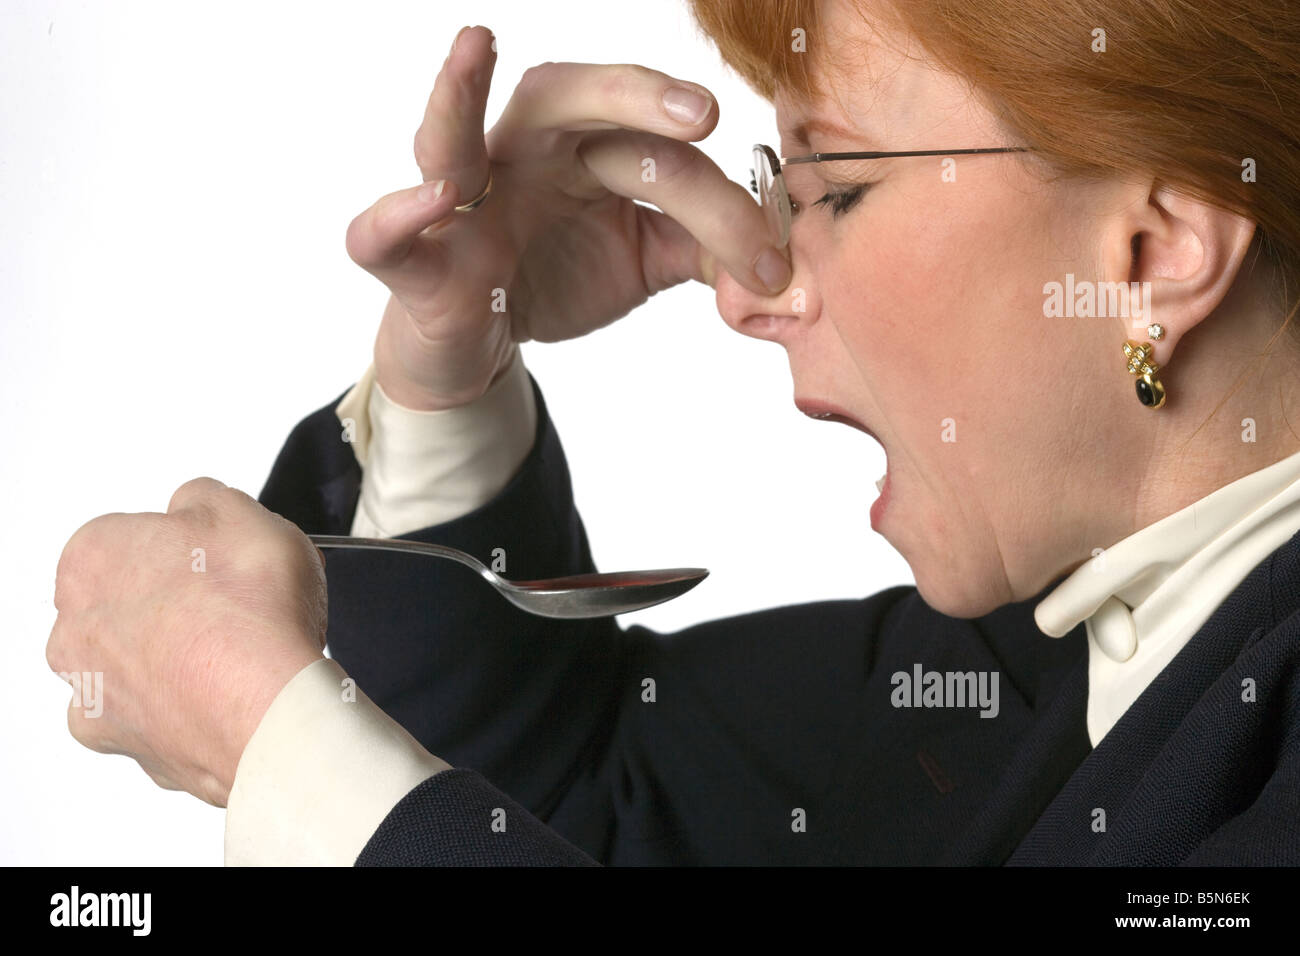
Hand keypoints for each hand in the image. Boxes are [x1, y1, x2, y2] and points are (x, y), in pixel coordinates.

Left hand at [46, 478, 327, 806]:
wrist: (268, 709)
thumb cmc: (251, 613)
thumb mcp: (243, 510)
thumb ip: (204, 497)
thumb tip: (195, 507)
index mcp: (93, 555)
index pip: (134, 537)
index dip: (189, 546)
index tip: (222, 557)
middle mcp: (75, 625)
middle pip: (128, 601)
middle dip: (175, 602)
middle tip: (237, 605)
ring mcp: (93, 691)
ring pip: (134, 663)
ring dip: (175, 657)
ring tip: (240, 657)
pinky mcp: (125, 742)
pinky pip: (153, 716)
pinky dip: (184, 707)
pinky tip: (225, 696)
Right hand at [345, 24, 791, 410]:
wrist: (479, 339)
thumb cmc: (559, 275)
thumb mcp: (648, 262)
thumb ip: (706, 250)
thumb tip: (782, 267)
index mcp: (588, 148)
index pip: (662, 153)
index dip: (722, 205)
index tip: (772, 261)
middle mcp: (523, 154)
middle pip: (568, 98)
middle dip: (633, 96)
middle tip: (701, 115)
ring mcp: (459, 200)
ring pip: (453, 135)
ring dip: (458, 92)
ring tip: (475, 45)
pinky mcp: (413, 258)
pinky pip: (384, 234)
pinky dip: (395, 217)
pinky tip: (429, 199)